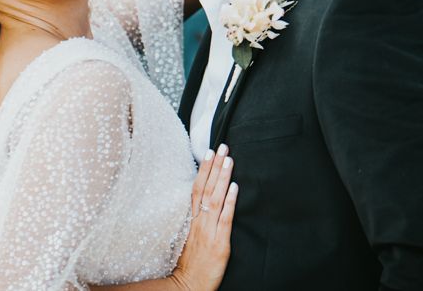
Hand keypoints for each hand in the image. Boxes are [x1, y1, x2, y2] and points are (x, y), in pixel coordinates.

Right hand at [169, 145, 236, 290]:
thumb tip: (204, 203)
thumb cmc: (191, 263)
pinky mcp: (219, 242)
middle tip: (222, 147)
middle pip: (206, 188)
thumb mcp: (190, 237)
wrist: (189, 286)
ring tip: (229, 159)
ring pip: (215, 198)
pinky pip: (224, 218)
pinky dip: (229, 201)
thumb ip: (197, 220)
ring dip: (222, 177)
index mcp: (192, 219)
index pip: (197, 188)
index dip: (203, 170)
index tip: (209, 152)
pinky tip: (234, 187)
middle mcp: (199, 220)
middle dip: (214, 166)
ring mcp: (209, 230)